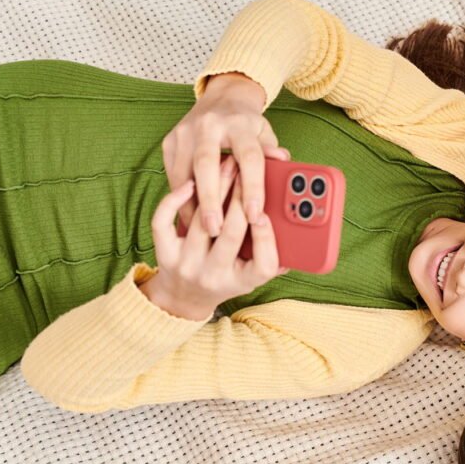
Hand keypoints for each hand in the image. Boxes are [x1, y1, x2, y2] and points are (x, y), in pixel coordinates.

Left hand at [140, 156, 287, 319]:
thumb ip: (273, 256)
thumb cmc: (226, 278)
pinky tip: (190, 184)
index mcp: (243, 281)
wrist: (183, 298)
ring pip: (202, 221)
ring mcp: (187, 265)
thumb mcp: (252, 274)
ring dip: (216, 188)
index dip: (266, 236)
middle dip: (242, 198)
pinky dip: (175, 200)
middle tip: (247, 171)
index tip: (266, 213)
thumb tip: (300, 232)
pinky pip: (164, 222)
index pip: (264, 264)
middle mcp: (215, 276)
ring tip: (226, 165)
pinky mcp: (164, 254)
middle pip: (232, 233)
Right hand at [161, 72, 290, 237]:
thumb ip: (272, 151)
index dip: (252, 187)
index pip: (248, 157)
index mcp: (239, 124)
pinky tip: (190, 217)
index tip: (254, 214)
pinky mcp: (170, 141)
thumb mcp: (265, 133)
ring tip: (202, 230)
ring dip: (191, 204)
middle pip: (206, 164)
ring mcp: (185, 132)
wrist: (222, 98)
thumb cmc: (247, 124)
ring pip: (184, 173)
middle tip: (216, 230)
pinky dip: (180, 199)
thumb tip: (284, 163)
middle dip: (211, 200)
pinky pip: (173, 176)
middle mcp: (209, 125)